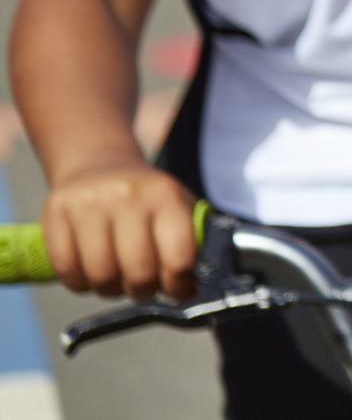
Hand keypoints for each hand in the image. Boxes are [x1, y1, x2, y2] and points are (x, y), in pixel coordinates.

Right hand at [41, 161, 196, 299]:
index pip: (180, 255)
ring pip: (101, 276)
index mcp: (166, 195)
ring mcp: (90, 203)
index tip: (178, 290)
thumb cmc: (145, 199)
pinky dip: (80, 283)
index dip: (179, 284)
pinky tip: (90, 272)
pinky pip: (67, 270)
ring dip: (110, 289)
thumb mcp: (177, 208)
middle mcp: (129, 196)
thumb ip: (190, 245)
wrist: (98, 166)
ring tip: (117, 279)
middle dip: (143, 290)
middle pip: (139, 272)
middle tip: (143, 287)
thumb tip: (190, 290)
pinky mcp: (56, 213)